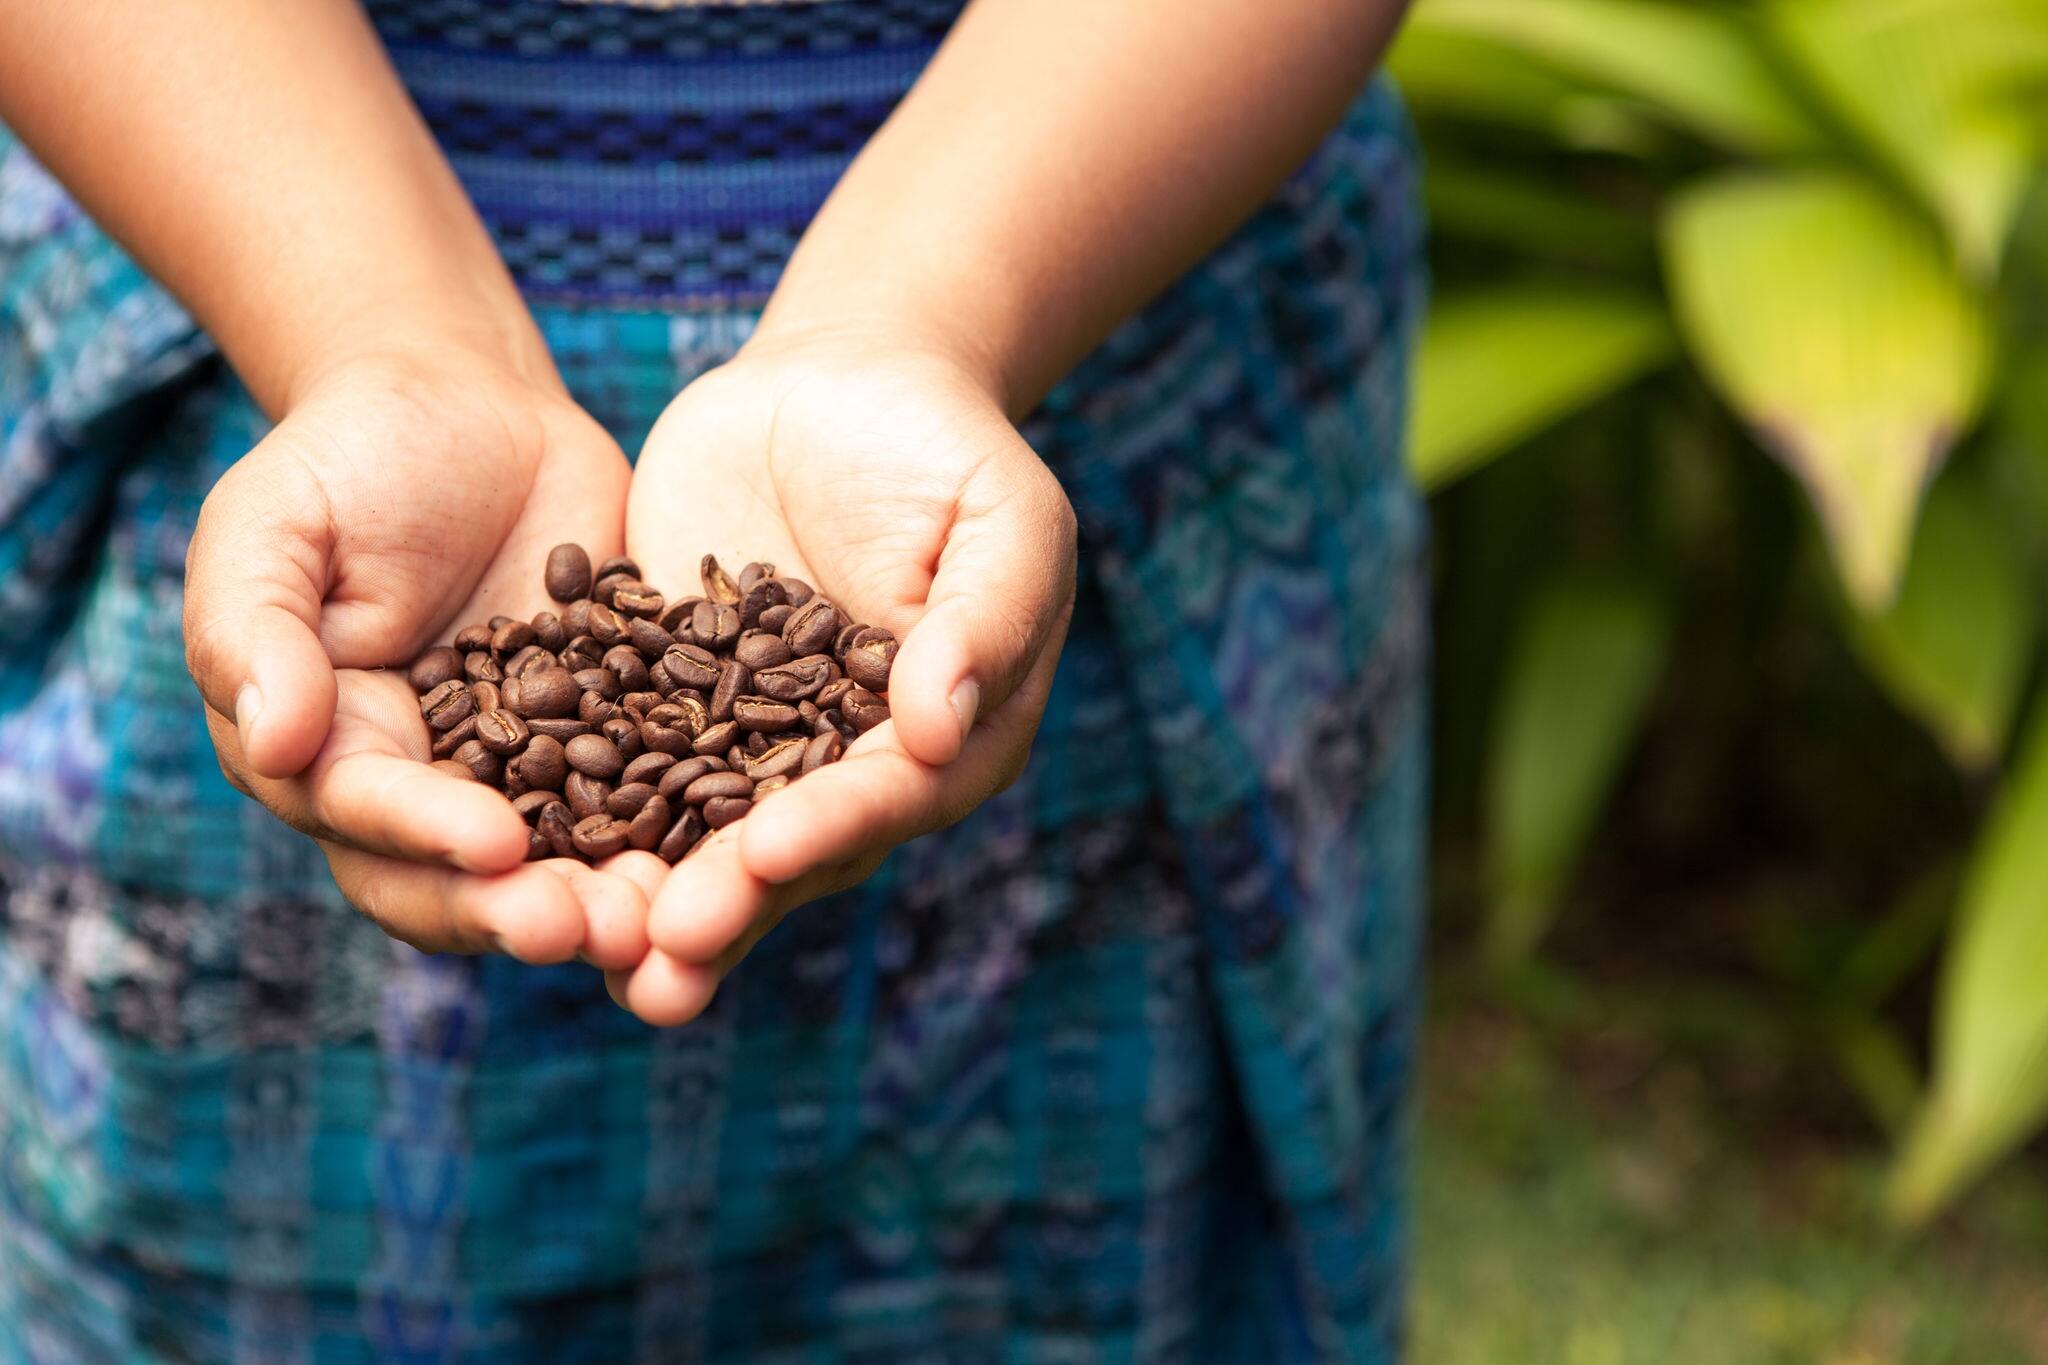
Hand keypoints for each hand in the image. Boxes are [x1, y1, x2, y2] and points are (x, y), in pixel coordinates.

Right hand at [183, 352, 658, 968]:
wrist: (467, 409)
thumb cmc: (344, 460)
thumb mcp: (272, 525)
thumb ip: (256, 630)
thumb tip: (272, 744)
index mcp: (330, 754)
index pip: (371, 816)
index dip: (428, 838)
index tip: (496, 847)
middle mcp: (429, 789)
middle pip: (464, 878)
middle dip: (523, 911)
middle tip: (591, 929)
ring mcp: (529, 772)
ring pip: (563, 863)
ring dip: (610, 901)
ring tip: (665, 921)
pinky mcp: (616, 737)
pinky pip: (654, 796)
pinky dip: (687, 834)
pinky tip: (738, 850)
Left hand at [614, 332, 1076, 1023]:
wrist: (841, 385)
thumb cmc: (946, 445)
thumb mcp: (1001, 520)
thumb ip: (985, 620)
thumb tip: (941, 730)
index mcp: (944, 742)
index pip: (887, 799)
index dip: (828, 830)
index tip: (766, 856)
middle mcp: (846, 769)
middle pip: (787, 850)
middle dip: (727, 903)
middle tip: (663, 956)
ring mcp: (752, 745)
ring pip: (698, 835)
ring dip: (646, 897)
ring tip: (585, 952)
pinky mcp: (670, 705)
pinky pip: (619, 763)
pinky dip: (575, 809)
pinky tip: (511, 848)